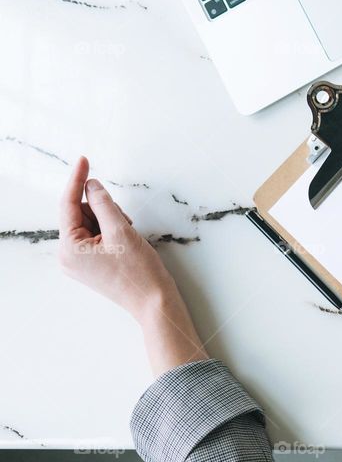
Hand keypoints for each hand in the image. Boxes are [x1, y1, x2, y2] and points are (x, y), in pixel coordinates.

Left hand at [59, 157, 205, 372]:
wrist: (155, 303)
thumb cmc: (140, 273)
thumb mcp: (122, 231)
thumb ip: (104, 203)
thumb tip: (92, 185)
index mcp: (68, 248)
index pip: (69, 204)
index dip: (77, 179)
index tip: (84, 159)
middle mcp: (67, 256)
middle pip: (80, 214)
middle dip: (103, 210)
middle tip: (125, 223)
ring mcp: (78, 263)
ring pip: (90, 224)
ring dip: (110, 222)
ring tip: (128, 237)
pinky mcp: (90, 265)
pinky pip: (96, 237)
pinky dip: (111, 232)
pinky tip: (125, 243)